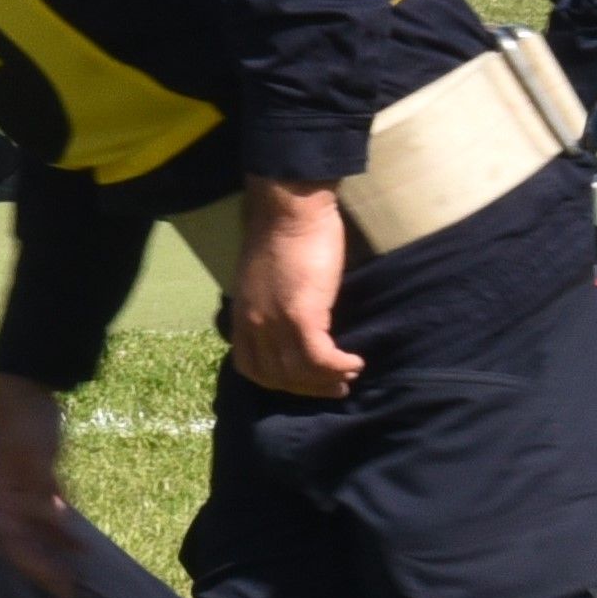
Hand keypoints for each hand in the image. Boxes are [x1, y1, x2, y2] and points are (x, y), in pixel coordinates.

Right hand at [0, 372, 77, 596]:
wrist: (28, 390)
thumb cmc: (24, 421)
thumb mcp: (32, 451)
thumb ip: (41, 484)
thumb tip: (55, 517)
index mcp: (2, 494)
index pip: (11, 540)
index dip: (31, 565)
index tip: (56, 584)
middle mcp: (10, 498)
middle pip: (24, 543)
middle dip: (44, 569)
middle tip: (69, 592)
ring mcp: (25, 490)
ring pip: (38, 533)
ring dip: (55, 555)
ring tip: (78, 575)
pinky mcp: (42, 481)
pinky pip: (53, 516)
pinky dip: (66, 533)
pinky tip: (83, 545)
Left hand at [229, 179, 362, 398]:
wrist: (289, 209)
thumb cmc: (283, 236)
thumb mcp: (263, 280)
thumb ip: (269, 306)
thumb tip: (291, 326)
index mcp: (242, 315)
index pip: (251, 367)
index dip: (279, 382)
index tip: (305, 381)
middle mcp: (253, 323)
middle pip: (277, 377)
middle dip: (309, 388)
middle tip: (336, 386)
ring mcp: (274, 321)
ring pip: (299, 372)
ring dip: (328, 380)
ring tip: (350, 373)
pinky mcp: (300, 314)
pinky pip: (319, 357)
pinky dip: (338, 365)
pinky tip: (355, 361)